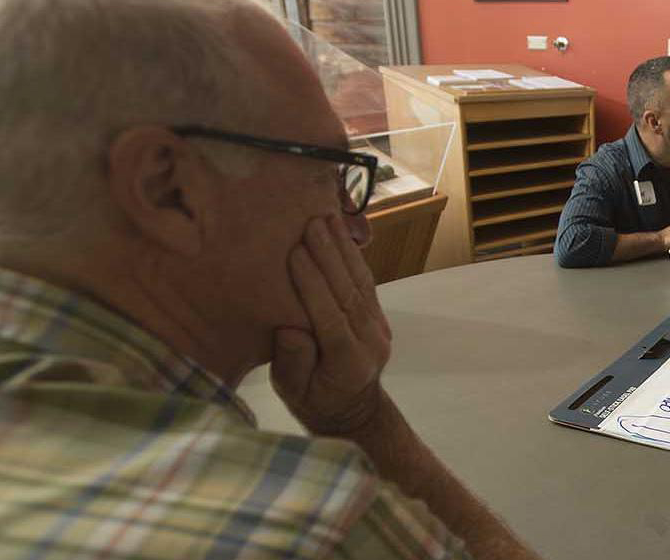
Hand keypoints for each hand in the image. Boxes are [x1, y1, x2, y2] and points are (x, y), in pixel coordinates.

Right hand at [270, 214, 393, 435]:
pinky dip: (353, 257)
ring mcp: (379, 328)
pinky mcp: (379, 318)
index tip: (297, 253)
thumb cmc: (314, 402)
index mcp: (347, 361)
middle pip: (348, 292)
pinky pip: (366, 284)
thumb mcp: (293, 393)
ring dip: (344, 249)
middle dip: (330, 256)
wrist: (352, 411)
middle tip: (313, 224)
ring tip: (328, 219)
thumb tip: (290, 328)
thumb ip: (293, 362)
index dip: (314, 284)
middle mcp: (370, 341)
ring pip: (361, 283)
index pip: (330, 316)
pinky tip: (341, 235)